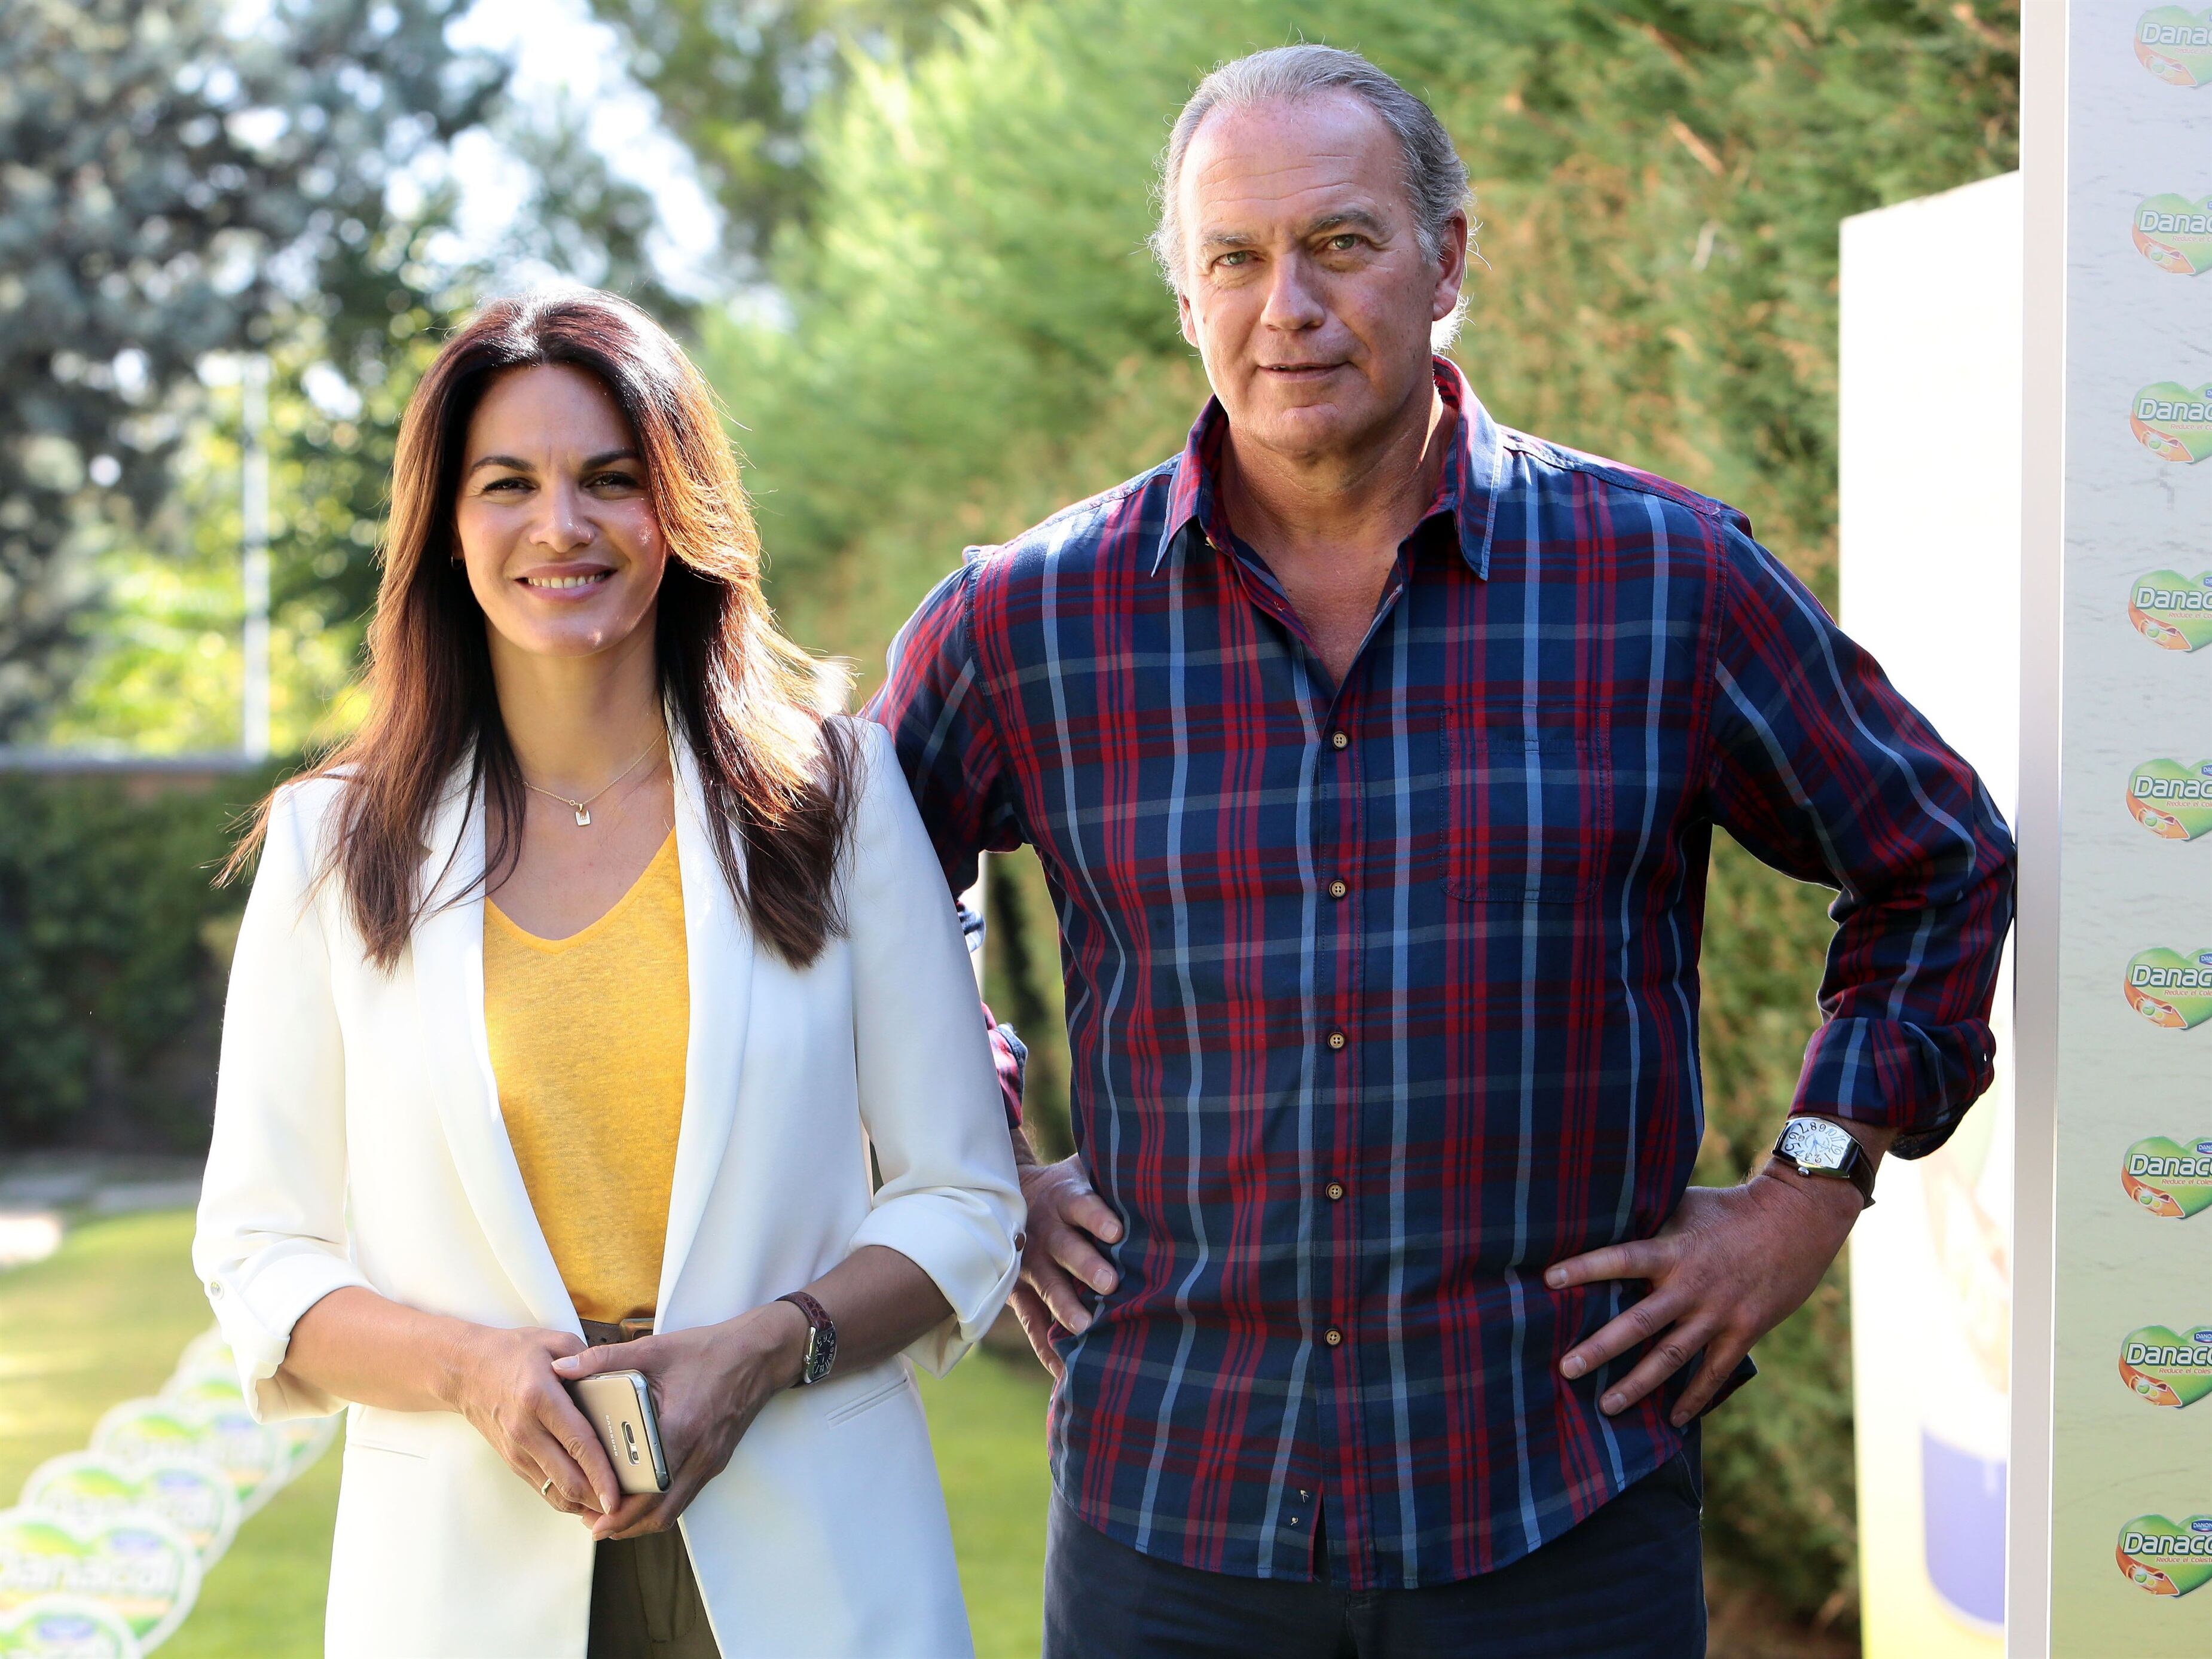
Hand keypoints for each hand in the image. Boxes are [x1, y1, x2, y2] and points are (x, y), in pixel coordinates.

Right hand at [441, 1325, 620, 1517]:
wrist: (464, 1369)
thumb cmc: (511, 1353)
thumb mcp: (552, 1340)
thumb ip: (589, 1358)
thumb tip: (617, 1378)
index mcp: (540, 1398)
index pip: (578, 1443)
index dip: (601, 1472)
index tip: (618, 1493)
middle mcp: (526, 1430)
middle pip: (567, 1478)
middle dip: (598, 1498)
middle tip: (626, 1506)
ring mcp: (516, 1449)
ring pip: (554, 1491)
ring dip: (584, 1504)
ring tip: (611, 1507)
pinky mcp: (512, 1460)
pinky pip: (542, 1488)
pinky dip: (566, 1498)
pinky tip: (587, 1498)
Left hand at [552, 1303, 808, 1540]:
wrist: (760, 1353)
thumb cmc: (710, 1350)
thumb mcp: (654, 1349)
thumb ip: (603, 1359)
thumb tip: (560, 1367)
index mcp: (680, 1430)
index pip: (646, 1490)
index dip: (618, 1512)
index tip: (591, 1518)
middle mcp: (698, 1455)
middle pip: (659, 1513)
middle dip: (624, 1525)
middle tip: (594, 1524)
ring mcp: (711, 1462)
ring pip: (674, 1510)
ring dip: (642, 1520)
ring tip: (613, 1516)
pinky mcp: (717, 1460)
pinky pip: (685, 1496)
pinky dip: (661, 1505)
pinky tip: (642, 1494)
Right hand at [1008, 1155, 1121, 1379]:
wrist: (1013, 1192)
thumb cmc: (1071, 1183)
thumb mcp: (1085, 1167)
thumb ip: (1114, 1171)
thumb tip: (1164, 1162)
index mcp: (1065, 1198)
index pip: (1082, 1205)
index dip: (1097, 1217)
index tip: (1117, 1231)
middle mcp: (1047, 1231)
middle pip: (1066, 1248)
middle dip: (1086, 1264)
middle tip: (1110, 1282)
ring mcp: (1032, 1262)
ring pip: (1048, 1285)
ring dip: (1065, 1306)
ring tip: (1085, 1327)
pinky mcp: (1021, 1289)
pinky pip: (1032, 1320)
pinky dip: (1046, 1345)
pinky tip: (1063, 1370)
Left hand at [1543, 1169, 1860, 1426]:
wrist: (1796, 1221)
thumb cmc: (1731, 1209)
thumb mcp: (1685, 1206)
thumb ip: (1650, 1223)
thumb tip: (1604, 1219)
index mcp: (1673, 1250)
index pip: (1620, 1259)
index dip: (1585, 1268)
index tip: (1547, 1280)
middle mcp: (1692, 1286)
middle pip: (1638, 1323)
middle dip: (1599, 1349)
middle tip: (1566, 1370)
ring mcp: (1718, 1313)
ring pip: (1671, 1357)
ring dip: (1637, 1385)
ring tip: (1606, 1406)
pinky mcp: (1744, 1331)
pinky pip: (1713, 1372)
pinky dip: (1693, 1397)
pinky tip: (1673, 1419)